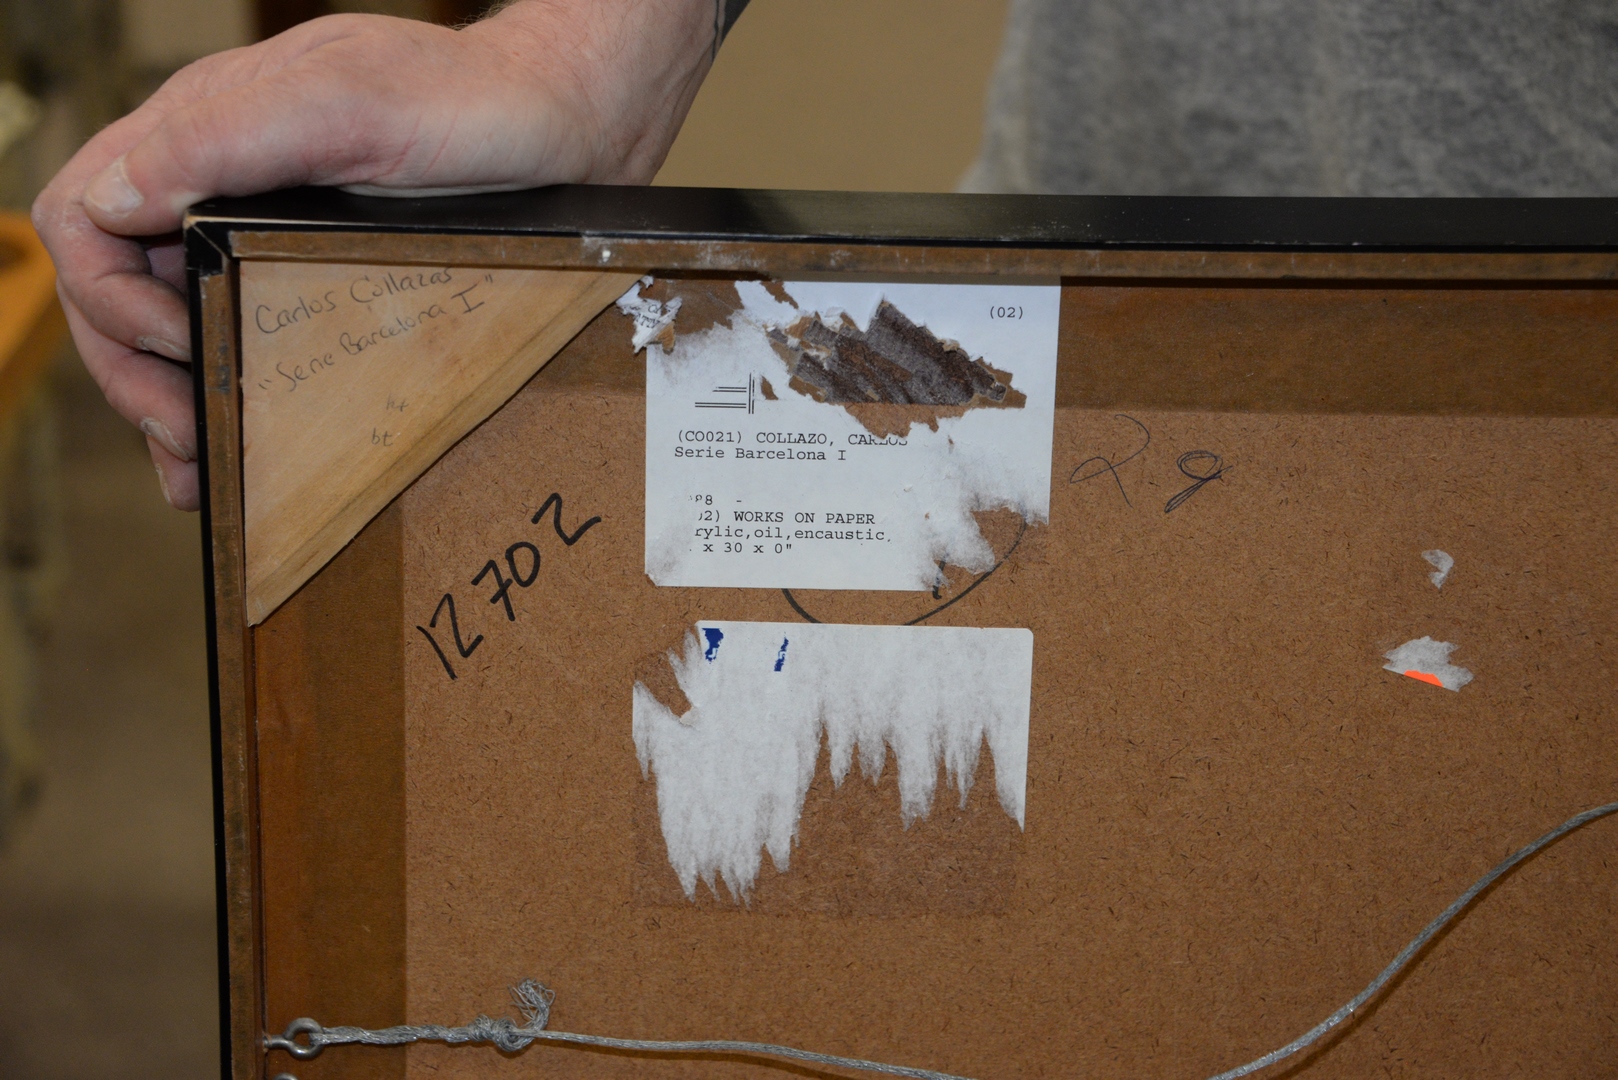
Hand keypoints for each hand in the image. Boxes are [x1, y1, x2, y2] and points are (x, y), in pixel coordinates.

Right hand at [32, 0, 716, 508]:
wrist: (569, 123)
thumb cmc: (475, 99)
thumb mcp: (352, 101)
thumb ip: (229, 133)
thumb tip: (121, 196)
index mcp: (206, 128)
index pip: (87, 213)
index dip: (107, 294)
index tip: (182, 345)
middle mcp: (220, 176)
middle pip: (114, 282)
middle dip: (130, 367)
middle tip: (185, 436)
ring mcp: (261, 224)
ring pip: (166, 317)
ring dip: (164, 394)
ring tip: (197, 462)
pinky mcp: (307, 266)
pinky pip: (232, 329)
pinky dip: (218, 391)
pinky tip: (231, 444)